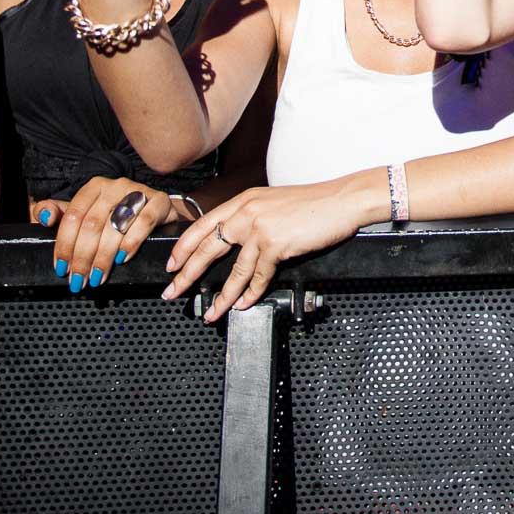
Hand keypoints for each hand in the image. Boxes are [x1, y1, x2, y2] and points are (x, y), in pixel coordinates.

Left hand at [38, 177, 182, 291]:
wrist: (156, 212)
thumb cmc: (116, 217)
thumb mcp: (86, 214)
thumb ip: (60, 214)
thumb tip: (43, 216)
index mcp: (93, 187)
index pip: (73, 216)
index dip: (65, 244)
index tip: (61, 268)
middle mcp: (115, 185)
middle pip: (92, 224)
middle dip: (83, 257)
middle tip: (79, 279)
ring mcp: (138, 191)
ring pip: (115, 226)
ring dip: (103, 256)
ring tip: (97, 276)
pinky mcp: (159, 201)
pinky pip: (143, 222)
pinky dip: (131, 243)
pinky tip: (121, 259)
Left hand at [160, 174, 379, 320]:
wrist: (341, 200)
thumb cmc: (313, 204)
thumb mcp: (273, 203)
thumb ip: (253, 217)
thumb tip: (239, 240)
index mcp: (243, 201)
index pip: (203, 225)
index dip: (183, 247)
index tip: (172, 264)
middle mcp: (246, 213)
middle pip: (206, 248)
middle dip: (186, 274)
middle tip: (173, 291)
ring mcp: (260, 229)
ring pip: (232, 270)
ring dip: (221, 296)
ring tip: (211, 312)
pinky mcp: (276, 244)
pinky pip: (258, 276)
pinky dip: (251, 294)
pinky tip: (245, 304)